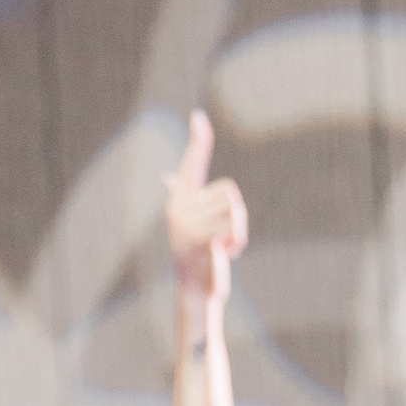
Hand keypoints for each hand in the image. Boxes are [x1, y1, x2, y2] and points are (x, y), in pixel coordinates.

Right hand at [163, 108, 248, 308]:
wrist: (196, 290)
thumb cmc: (199, 257)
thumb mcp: (192, 223)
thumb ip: (182, 197)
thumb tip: (167, 176)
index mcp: (178, 200)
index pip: (192, 163)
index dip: (198, 140)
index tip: (199, 116)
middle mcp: (177, 207)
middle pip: (228, 190)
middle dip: (236, 214)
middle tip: (222, 238)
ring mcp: (186, 222)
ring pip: (234, 206)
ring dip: (238, 228)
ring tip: (222, 247)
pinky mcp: (199, 237)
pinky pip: (234, 224)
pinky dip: (237, 240)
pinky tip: (223, 255)